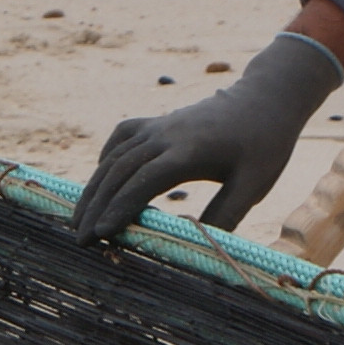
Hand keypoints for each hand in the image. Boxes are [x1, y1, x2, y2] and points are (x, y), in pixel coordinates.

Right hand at [69, 31, 343, 243]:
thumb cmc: (264, 144)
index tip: (101, 234)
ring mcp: (158, 126)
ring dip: (94, 188)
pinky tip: (99, 179)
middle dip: (96, 206)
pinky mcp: (156, 122)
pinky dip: (105, 160)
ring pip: (114, 157)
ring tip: (78, 220)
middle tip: (81, 240)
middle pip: (119, 171)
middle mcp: (165, 135)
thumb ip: (226, 214)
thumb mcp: (254, 183)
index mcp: (189, 151)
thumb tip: (197, 245)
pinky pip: (121, 138)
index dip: (120, 208)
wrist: (265, 99)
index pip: (144, 181)